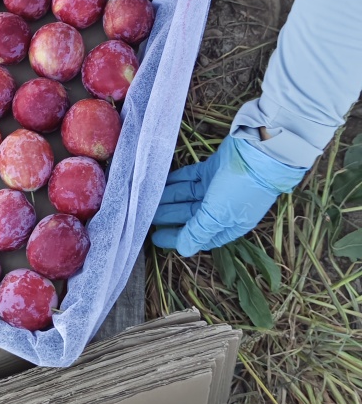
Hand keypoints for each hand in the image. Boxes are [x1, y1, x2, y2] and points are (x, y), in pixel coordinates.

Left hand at [151, 136, 305, 255]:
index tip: (156, 236)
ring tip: (147, 198)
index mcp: (228, 225)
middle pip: (190, 215)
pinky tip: (160, 182)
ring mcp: (216, 188)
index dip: (177, 237)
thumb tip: (183, 250)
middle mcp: (222, 208)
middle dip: (169, 216)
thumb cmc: (241, 189)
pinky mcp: (211, 170)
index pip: (198, 236)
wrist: (259, 153)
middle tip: (145, 214)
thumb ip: (198, 232)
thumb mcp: (218, 215)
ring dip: (169, 197)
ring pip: (187, 195)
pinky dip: (175, 180)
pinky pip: (189, 178)